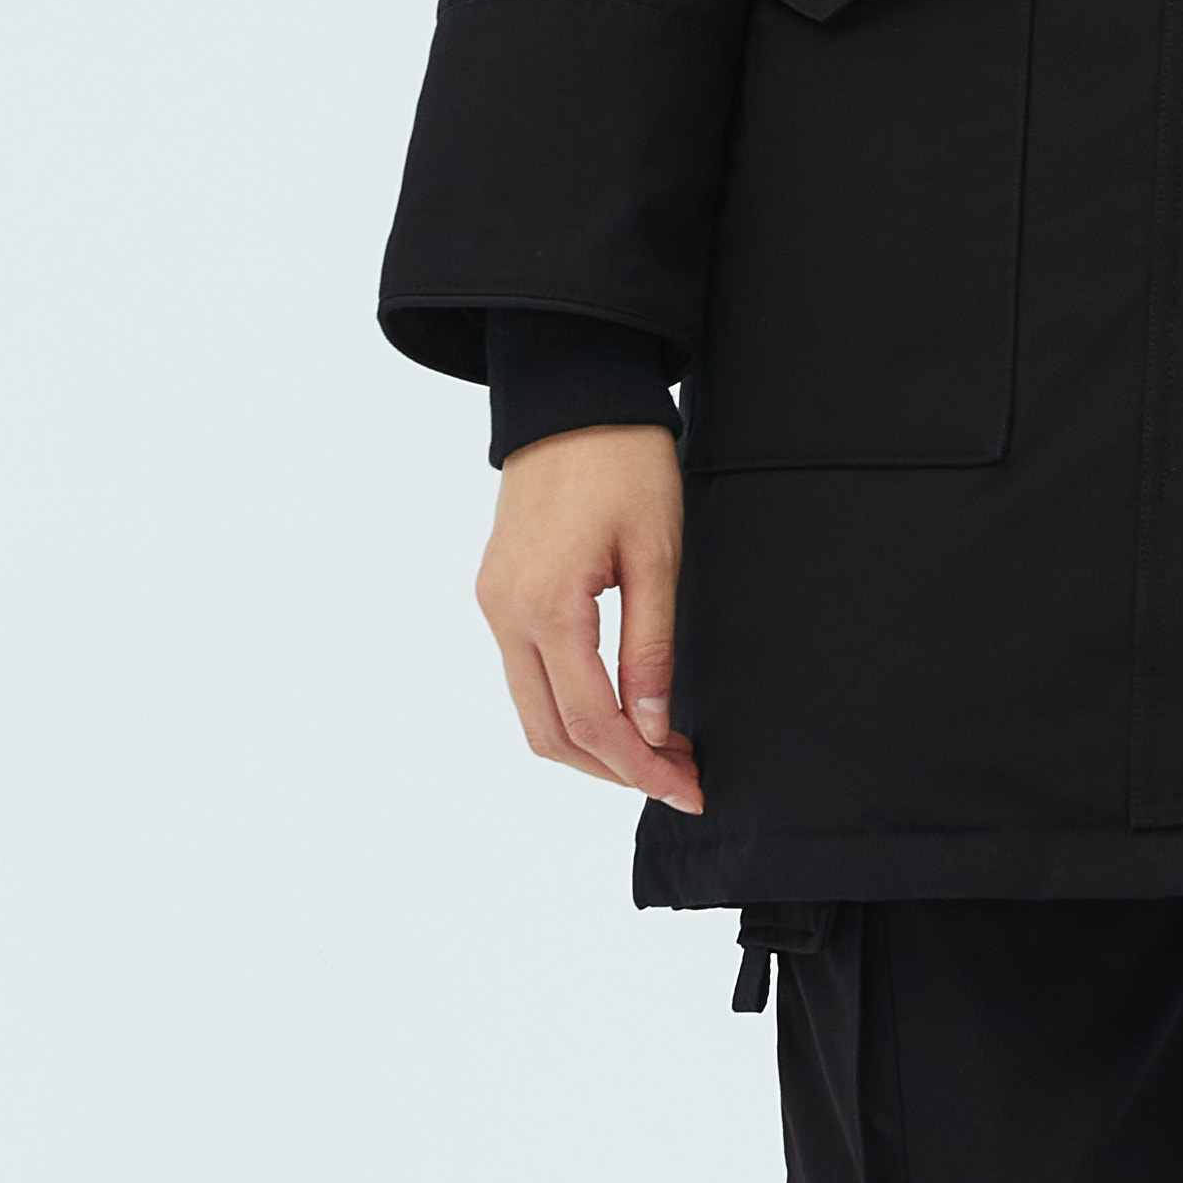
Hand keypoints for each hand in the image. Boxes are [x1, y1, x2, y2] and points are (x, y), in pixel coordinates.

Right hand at [477, 420, 702, 811]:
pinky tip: (621, 708)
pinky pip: (526, 676)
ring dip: (593, 744)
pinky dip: (570, 708)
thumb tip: (652, 729)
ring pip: (534, 713)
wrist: (573, 394)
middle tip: (681, 777)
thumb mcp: (657, 555)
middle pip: (551, 734)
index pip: (591, 722)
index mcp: (546, 605)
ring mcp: (493, 604)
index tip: (689, 788)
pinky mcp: (496, 593)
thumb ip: (651, 648)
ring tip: (659, 748)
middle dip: (616, 769)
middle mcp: (505, 613)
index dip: (641, 768)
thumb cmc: (624, 461)